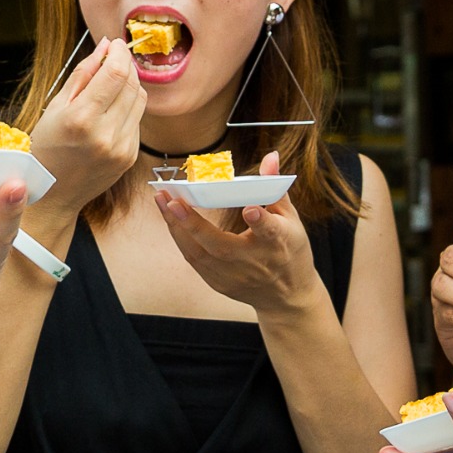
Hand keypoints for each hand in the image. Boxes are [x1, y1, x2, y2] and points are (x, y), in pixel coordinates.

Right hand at [27, 38, 145, 213]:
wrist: (53, 194)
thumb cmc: (47, 147)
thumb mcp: (56, 106)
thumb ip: (83, 74)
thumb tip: (104, 47)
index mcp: (82, 118)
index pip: (116, 73)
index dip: (119, 52)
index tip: (114, 44)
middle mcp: (106, 134)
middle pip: (132, 84)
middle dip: (125, 64)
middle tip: (113, 58)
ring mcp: (122, 148)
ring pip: (140, 100)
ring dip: (130, 84)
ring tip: (112, 82)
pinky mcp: (130, 156)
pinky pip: (137, 120)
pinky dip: (128, 107)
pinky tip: (112, 109)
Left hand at [151, 154, 320, 314]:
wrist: (287, 296)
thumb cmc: (290, 250)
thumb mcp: (290, 218)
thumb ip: (274, 186)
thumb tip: (271, 156)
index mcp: (279, 243)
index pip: (270, 231)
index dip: (261, 221)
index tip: (250, 210)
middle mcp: (255, 262)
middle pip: (221, 246)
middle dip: (194, 223)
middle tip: (172, 200)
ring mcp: (235, 276)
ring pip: (200, 254)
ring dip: (177, 227)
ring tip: (161, 200)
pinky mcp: (220, 284)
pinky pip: (194, 260)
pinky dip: (180, 238)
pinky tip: (170, 218)